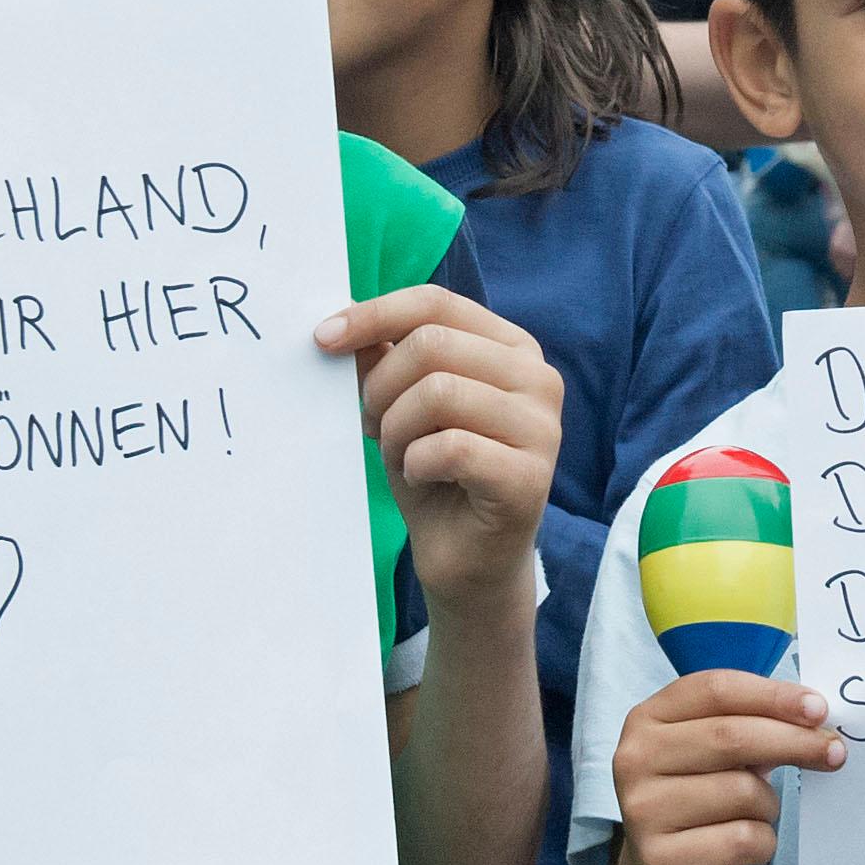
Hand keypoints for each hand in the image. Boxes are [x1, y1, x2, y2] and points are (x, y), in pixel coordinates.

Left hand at [325, 284, 561, 620]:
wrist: (466, 561)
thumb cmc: (436, 474)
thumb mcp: (403, 405)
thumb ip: (386, 357)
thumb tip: (345, 318)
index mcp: (511, 348)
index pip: (436, 303)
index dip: (374, 314)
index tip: (322, 339)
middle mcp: (538, 378)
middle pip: (432, 344)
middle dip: (381, 387)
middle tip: (373, 426)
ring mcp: (542, 428)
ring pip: (439, 392)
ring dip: (397, 430)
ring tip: (401, 456)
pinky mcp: (530, 477)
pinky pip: (451, 447)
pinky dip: (417, 465)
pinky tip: (424, 479)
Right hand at [610, 668, 845, 864]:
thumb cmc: (701, 797)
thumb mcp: (713, 752)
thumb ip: (752, 727)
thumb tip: (816, 723)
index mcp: (647, 718)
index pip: (716, 690)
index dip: (773, 696)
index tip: (818, 708)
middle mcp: (634, 759)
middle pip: (732, 736)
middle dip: (795, 741)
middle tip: (835, 752)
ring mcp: (643, 811)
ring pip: (743, 792)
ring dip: (769, 805)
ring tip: (753, 815)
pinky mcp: (661, 860)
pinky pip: (744, 839)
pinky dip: (762, 843)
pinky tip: (743, 847)